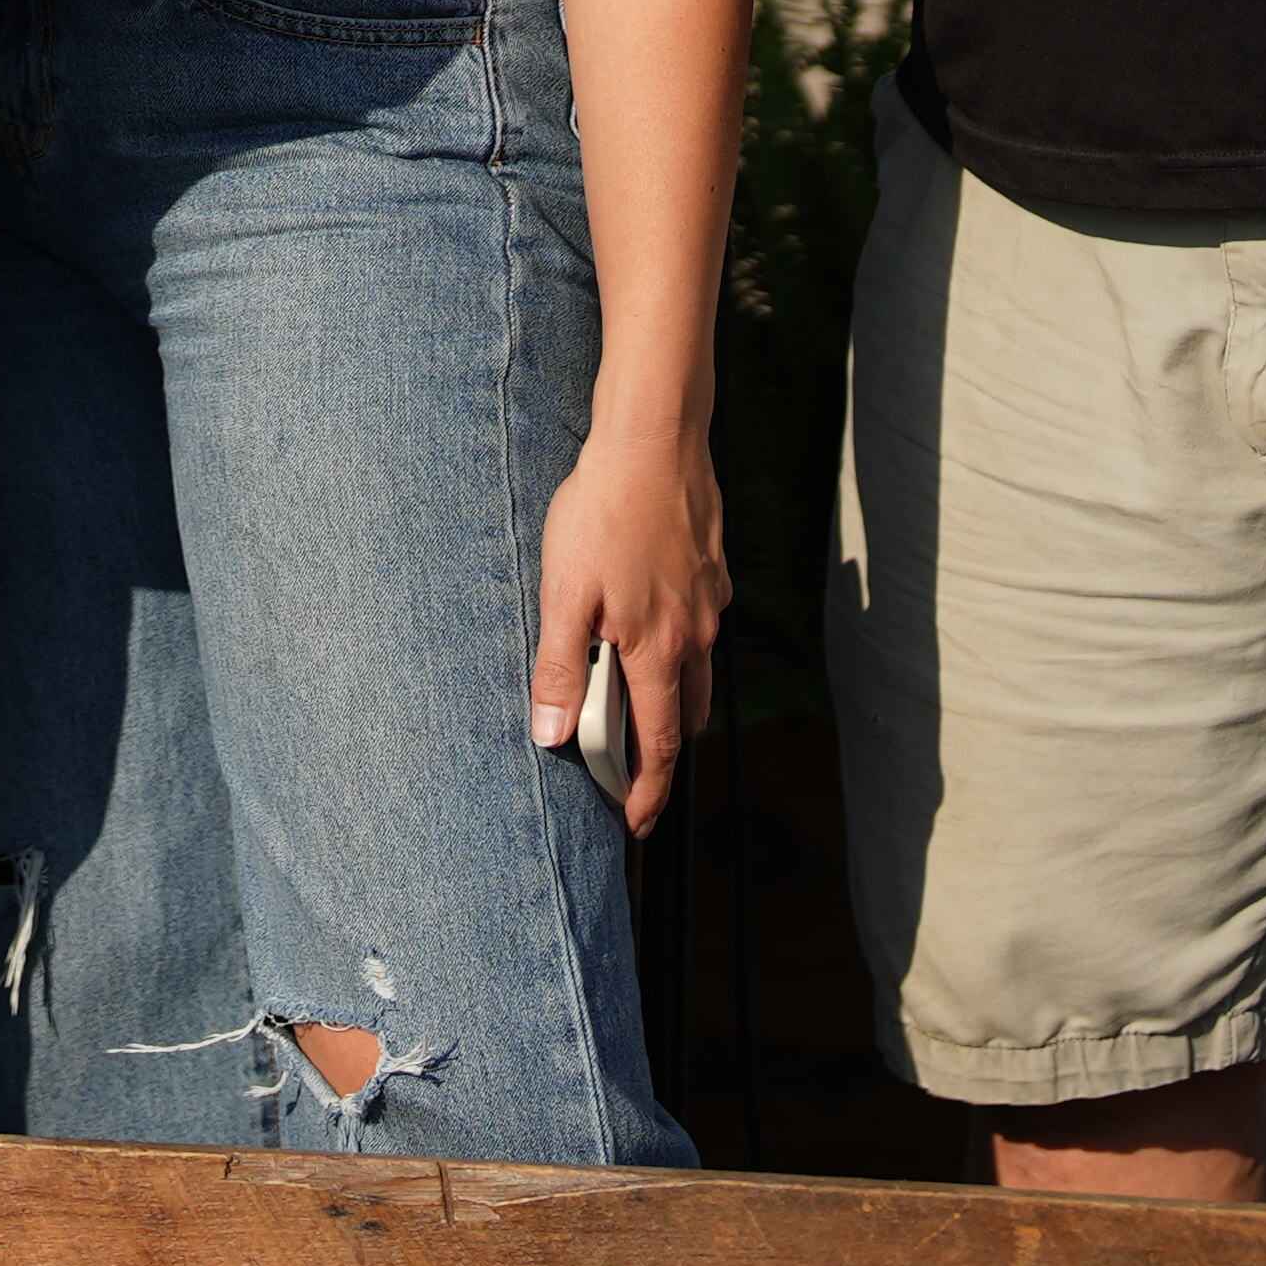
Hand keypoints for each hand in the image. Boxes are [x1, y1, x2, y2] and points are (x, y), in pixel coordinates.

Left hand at [530, 422, 726, 833]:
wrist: (654, 441)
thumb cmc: (603, 514)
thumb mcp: (564, 594)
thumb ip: (559, 667)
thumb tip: (552, 734)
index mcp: (658, 652)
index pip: (660, 745)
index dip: (647, 791)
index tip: (634, 823)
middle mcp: (696, 636)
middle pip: (686, 717)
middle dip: (663, 754)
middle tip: (632, 773)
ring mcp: (711, 602)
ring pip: (698, 673)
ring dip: (674, 702)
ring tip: (641, 708)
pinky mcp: (712, 569)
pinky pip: (702, 628)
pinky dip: (681, 650)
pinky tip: (653, 628)